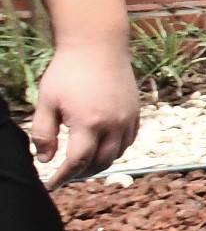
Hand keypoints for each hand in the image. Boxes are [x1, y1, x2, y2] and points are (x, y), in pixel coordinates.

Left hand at [27, 40, 140, 186]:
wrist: (98, 45)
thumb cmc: (68, 71)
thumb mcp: (46, 101)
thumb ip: (43, 133)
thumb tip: (45, 159)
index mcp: (88, 123)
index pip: (76, 162)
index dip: (62, 177)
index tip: (50, 185)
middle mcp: (113, 125)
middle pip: (100, 163)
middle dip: (81, 174)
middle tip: (65, 175)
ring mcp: (127, 119)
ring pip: (117, 154)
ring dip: (99, 164)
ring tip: (83, 164)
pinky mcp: (135, 112)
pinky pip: (128, 141)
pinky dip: (115, 150)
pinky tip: (102, 147)